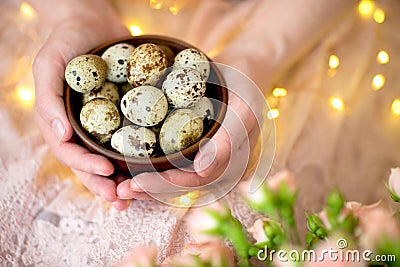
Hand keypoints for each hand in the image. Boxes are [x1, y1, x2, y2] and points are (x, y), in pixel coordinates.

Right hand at [32, 0, 130, 209]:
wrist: (92, 21)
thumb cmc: (66, 41)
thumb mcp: (49, 65)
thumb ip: (49, 100)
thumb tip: (61, 136)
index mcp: (62, 123)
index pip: (70, 153)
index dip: (85, 168)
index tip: (106, 173)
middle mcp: (84, 128)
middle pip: (92, 165)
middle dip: (106, 186)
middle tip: (123, 202)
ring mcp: (105, 124)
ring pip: (113, 158)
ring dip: (124, 179)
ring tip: (139, 196)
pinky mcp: (125, 114)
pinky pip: (132, 137)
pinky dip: (141, 154)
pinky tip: (156, 166)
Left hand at [116, 59, 264, 203]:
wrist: (242, 70)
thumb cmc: (246, 86)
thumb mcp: (244, 109)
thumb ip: (228, 141)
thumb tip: (202, 172)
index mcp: (230, 164)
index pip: (194, 181)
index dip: (165, 185)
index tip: (137, 183)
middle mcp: (214, 165)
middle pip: (178, 184)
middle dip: (148, 189)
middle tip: (118, 190)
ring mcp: (201, 156)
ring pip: (170, 176)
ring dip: (143, 182)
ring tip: (115, 184)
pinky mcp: (189, 144)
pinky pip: (167, 158)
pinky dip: (146, 164)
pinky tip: (123, 163)